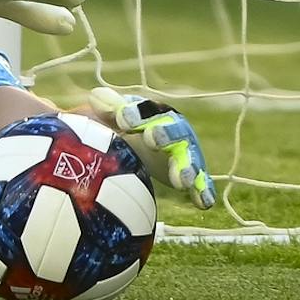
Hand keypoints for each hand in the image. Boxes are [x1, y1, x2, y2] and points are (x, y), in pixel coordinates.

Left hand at [88, 87, 216, 209]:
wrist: (143, 148)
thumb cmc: (129, 127)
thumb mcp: (116, 116)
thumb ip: (108, 107)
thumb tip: (95, 97)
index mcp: (155, 113)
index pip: (147, 110)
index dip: (136, 114)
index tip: (122, 119)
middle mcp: (176, 130)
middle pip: (174, 130)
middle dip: (165, 134)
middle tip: (151, 139)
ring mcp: (186, 153)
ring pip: (190, 158)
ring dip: (187, 168)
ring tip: (181, 180)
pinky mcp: (192, 175)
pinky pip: (201, 184)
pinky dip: (204, 191)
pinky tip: (203, 203)